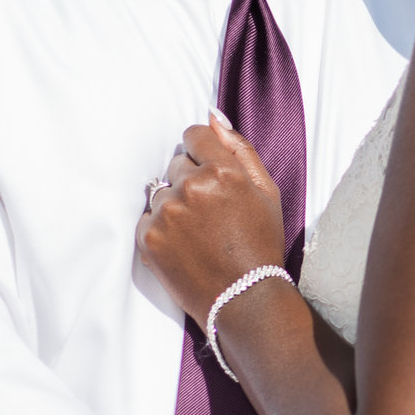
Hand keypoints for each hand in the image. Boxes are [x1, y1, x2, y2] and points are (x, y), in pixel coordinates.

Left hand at [136, 121, 288, 323]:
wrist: (244, 298)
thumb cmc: (260, 244)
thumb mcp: (266, 191)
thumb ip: (240, 149)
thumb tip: (213, 116)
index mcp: (223, 172)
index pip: (194, 136)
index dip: (203, 152)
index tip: (209, 171)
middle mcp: (192, 188)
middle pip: (177, 165)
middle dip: (191, 181)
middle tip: (211, 213)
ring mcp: (167, 214)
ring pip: (161, 193)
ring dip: (175, 206)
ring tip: (198, 233)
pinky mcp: (149, 238)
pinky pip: (147, 218)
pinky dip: (161, 229)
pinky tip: (184, 246)